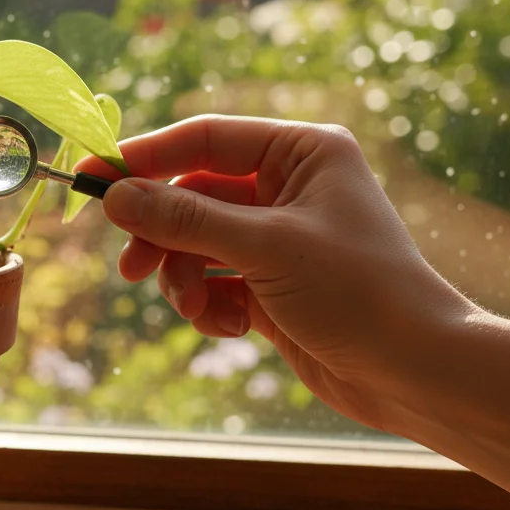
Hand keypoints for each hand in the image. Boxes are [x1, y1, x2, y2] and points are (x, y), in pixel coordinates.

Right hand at [76, 115, 476, 430]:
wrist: (414, 371)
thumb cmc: (358, 292)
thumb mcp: (264, 248)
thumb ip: (185, 219)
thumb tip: (115, 196)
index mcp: (302, 152)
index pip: (205, 137)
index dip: (146, 158)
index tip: (94, 180)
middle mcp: (289, 186)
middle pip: (192, 194)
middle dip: (162, 234)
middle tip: (131, 266)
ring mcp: (278, 237)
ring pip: (194, 243)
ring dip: (184, 278)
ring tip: (194, 308)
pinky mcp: (271, 284)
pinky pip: (212, 281)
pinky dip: (209, 305)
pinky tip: (231, 327)